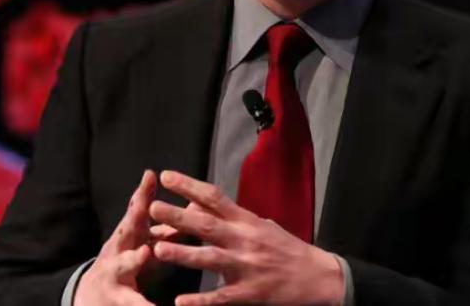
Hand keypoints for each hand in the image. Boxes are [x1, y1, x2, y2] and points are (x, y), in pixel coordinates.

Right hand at [74, 170, 156, 305]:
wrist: (92, 297)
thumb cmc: (126, 263)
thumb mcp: (142, 243)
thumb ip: (167, 227)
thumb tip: (194, 205)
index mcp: (128, 234)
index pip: (136, 210)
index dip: (142, 193)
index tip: (150, 175)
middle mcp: (118, 249)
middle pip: (125, 229)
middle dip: (133, 216)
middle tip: (144, 204)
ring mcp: (114, 272)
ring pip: (124, 264)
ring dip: (133, 257)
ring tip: (144, 252)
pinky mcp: (117, 298)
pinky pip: (133, 302)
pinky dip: (144, 305)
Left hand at [149, 170, 343, 305]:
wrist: (318, 277)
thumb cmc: (285, 247)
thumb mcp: (260, 224)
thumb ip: (231, 217)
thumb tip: (199, 205)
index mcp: (246, 220)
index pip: (214, 197)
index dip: (189, 186)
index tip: (166, 176)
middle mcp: (245, 240)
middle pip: (207, 225)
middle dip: (178, 216)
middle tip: (152, 207)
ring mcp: (247, 267)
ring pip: (210, 259)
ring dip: (183, 254)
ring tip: (158, 249)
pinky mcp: (250, 294)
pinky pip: (221, 298)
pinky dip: (200, 301)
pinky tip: (180, 303)